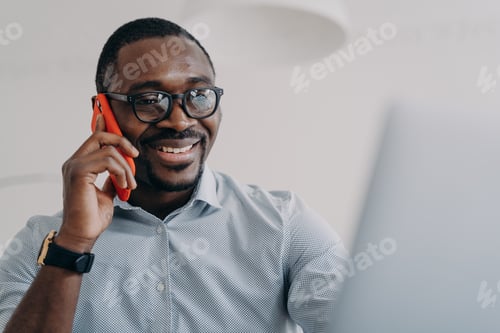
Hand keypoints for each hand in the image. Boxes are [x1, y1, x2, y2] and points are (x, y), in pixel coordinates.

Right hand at [56, 115, 138, 251]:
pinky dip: (121, 172)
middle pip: (101, 136)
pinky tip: (123, 186)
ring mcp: (74, 166)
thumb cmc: (92, 216)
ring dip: (126, 168)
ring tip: (129, 184)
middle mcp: (74, 162)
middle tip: (135, 156)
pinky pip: (108, 160)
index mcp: (79, 164)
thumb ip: (110, 179)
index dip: (102, 124)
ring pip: (109, 150)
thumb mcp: (106, 193)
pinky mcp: (79, 172)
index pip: (92, 137)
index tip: (108, 115)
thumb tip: (120, 171)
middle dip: (122, 142)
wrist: (83, 234)